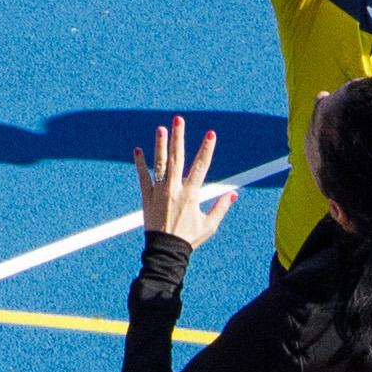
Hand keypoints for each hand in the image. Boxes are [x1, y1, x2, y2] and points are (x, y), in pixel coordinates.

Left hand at [139, 117, 235, 247]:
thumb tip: (233, 194)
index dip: (207, 149)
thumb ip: (221, 208)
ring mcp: (159, 192)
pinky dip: (140, 164)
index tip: (211, 134)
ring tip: (160, 129)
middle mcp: (174, 189)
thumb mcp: (209, 225)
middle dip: (179, 137)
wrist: (165, 251)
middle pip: (177, 158)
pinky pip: (143, 177)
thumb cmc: (189, 239)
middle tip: (178, 120)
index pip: (201, 166)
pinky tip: (137, 150)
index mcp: (191, 194)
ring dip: (160, 145)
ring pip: (160, 164)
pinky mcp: (147, 197)